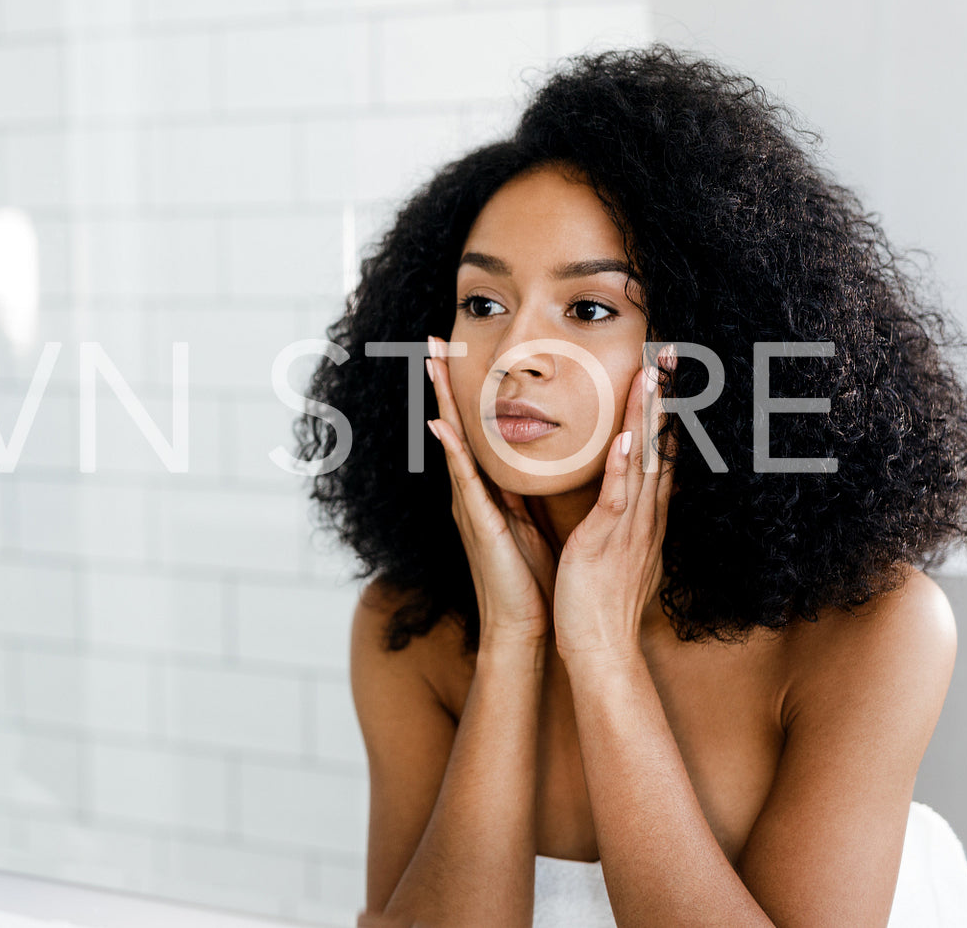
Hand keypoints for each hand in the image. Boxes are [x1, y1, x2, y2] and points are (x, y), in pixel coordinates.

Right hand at [426, 335, 555, 647]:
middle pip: (453, 425)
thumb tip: (535, 460)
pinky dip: (453, 452)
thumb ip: (527, 491)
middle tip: (431, 340)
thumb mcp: (531, 521)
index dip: (463, 391)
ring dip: (442, 402)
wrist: (523, 626)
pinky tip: (442, 425)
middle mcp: (471, 492)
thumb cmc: (532, 578)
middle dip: (443, 383)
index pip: (473, 429)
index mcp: (487, 490)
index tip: (456, 351)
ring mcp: (469, 506)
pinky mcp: (479, 524)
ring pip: (454, 442)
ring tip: (432, 365)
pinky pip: (464, 480)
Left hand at [552, 344, 677, 667]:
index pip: (657, 450)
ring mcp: (629, 527)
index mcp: (643, 514)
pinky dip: (623, 468)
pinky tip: (626, 438)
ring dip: (646, 417)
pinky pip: (618, 499)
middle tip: (669, 351)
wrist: (600, 649)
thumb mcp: (618, 549)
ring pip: (643, 462)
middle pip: (659, 444)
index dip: (662, 408)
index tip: (664, 369)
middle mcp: (644, 514)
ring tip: (652, 375)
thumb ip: (621, 517)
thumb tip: (623, 491)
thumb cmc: (600, 602)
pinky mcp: (607, 543)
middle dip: (663, 397)